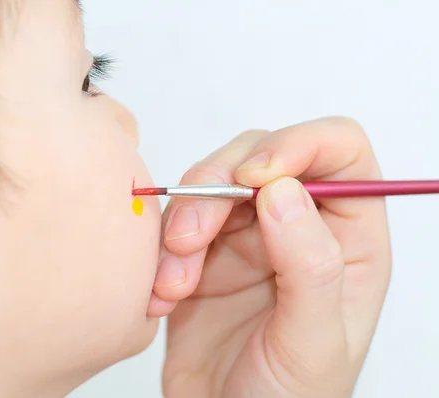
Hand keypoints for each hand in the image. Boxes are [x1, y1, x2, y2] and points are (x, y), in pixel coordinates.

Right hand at [148, 117, 390, 396]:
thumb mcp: (314, 343)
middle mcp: (296, 226)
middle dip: (216, 189)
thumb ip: (310, 264)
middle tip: (188, 239)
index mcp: (347, 238)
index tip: (253, 178)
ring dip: (181, 224)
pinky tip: (163, 295)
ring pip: (209, 185)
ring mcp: (246, 237)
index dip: (297, 145)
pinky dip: (159, 251)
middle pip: (258, 157)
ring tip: (173, 284)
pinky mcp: (202, 253)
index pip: (337, 151)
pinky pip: (174, 222)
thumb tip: (282, 190)